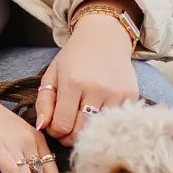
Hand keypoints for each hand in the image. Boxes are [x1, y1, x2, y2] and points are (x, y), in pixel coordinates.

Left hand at [36, 14, 140, 145]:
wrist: (105, 36)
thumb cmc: (75, 57)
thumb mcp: (52, 74)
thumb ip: (43, 102)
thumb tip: (41, 127)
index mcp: (73, 82)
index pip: (61, 125)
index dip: (55, 131)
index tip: (55, 125)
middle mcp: (96, 88)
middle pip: (80, 132)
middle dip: (70, 136)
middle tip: (68, 127)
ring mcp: (116, 93)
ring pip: (99, 131)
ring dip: (89, 131)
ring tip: (83, 120)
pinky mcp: (131, 95)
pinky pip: (116, 123)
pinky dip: (106, 123)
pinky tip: (100, 112)